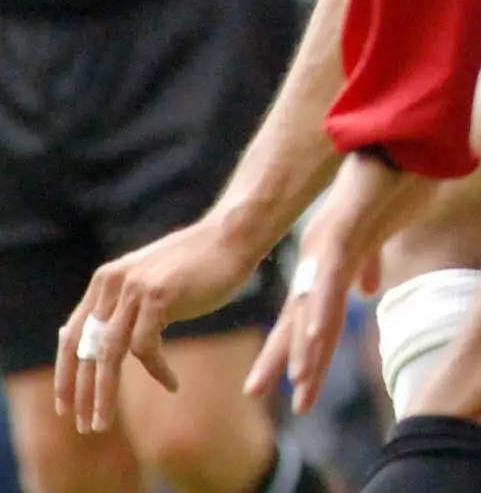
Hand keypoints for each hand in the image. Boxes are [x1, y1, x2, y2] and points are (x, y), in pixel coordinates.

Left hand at [58, 212, 276, 431]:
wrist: (232, 236)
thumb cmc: (197, 264)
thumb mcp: (149, 283)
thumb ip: (122, 307)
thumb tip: (93, 340)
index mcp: (105, 281)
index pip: (73, 336)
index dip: (66, 373)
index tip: (65, 405)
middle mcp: (112, 284)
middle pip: (85, 349)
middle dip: (80, 392)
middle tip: (83, 425)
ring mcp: (135, 288)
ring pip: (109, 354)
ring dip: (104, 394)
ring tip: (104, 422)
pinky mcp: (159, 296)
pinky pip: (146, 347)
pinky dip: (157, 371)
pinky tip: (171, 384)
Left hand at [248, 152, 430, 412]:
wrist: (403, 135)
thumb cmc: (399, 174)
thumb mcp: (382, 226)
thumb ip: (369, 258)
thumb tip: (367, 289)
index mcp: (329, 255)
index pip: (307, 310)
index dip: (296, 347)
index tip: (285, 382)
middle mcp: (321, 254)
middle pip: (299, 316)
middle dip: (282, 358)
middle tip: (256, 393)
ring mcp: (330, 245)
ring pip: (312, 305)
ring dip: (304, 347)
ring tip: (294, 384)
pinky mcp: (342, 232)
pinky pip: (330, 280)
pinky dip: (322, 312)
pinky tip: (315, 339)